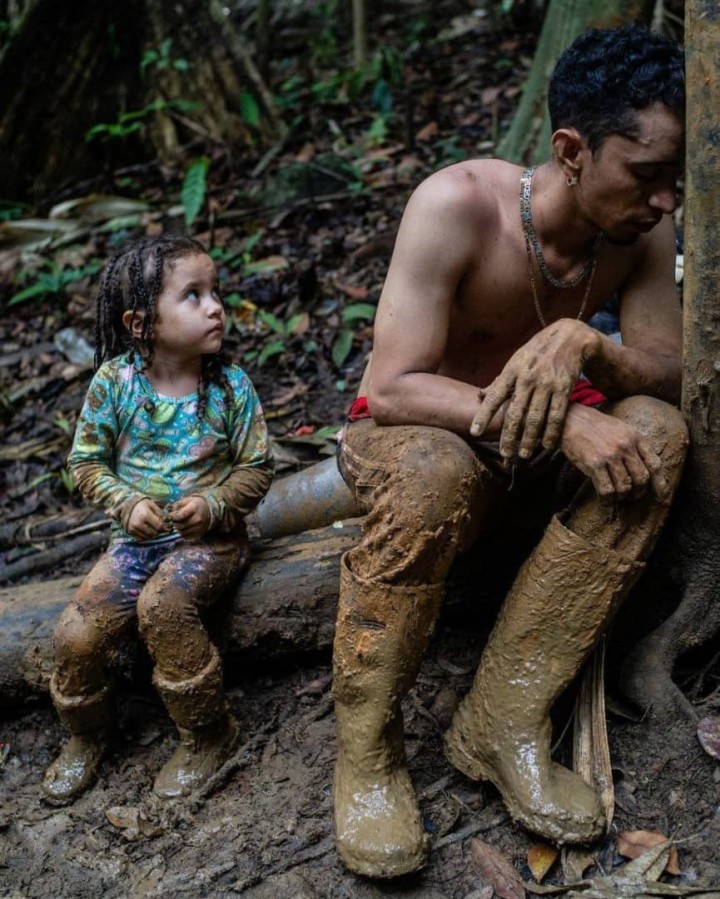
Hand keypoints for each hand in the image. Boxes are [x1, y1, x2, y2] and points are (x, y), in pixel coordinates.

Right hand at [127, 498, 171, 539]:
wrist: (126, 505)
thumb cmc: (141, 504)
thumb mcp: (151, 504)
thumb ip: (159, 513)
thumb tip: (165, 522)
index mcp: (145, 515)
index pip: (158, 526)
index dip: (164, 527)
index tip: (166, 526)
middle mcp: (139, 523)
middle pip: (153, 533)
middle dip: (158, 531)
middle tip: (158, 527)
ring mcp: (133, 528)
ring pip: (148, 537)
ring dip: (152, 534)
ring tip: (152, 527)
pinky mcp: (130, 532)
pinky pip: (141, 538)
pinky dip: (145, 536)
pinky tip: (146, 530)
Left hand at [167, 496, 210, 539]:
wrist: (208, 510)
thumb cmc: (195, 504)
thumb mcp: (186, 500)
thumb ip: (176, 505)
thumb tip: (168, 513)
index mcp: (194, 508)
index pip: (181, 516)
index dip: (172, 517)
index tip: (170, 516)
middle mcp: (198, 518)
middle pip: (181, 525)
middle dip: (174, 524)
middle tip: (173, 520)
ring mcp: (200, 527)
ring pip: (183, 532)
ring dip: (178, 529)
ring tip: (178, 524)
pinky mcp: (199, 533)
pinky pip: (186, 537)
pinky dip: (182, 533)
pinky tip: (183, 528)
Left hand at [470, 320, 599, 458]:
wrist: (569, 336)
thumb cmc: (536, 352)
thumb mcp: (515, 361)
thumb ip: (499, 381)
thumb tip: (480, 396)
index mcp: (512, 371)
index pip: (494, 396)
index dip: (483, 415)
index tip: (474, 433)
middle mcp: (527, 378)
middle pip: (515, 412)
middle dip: (509, 435)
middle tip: (505, 454)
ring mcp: (546, 383)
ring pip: (536, 417)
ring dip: (529, 439)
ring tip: (523, 455)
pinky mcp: (564, 387)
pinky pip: (556, 414)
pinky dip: (551, 432)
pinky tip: (546, 445)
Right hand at [561, 405, 667, 501]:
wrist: (570, 419)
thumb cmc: (594, 425)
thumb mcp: (620, 428)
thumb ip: (633, 444)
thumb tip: (642, 467)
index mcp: (635, 436)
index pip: (654, 463)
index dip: (659, 482)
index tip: (660, 493)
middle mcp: (625, 446)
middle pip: (641, 478)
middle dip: (639, 492)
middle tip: (633, 496)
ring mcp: (610, 455)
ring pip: (625, 486)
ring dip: (622, 497)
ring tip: (617, 498)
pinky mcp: (594, 464)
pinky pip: (607, 489)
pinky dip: (608, 499)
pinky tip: (605, 499)